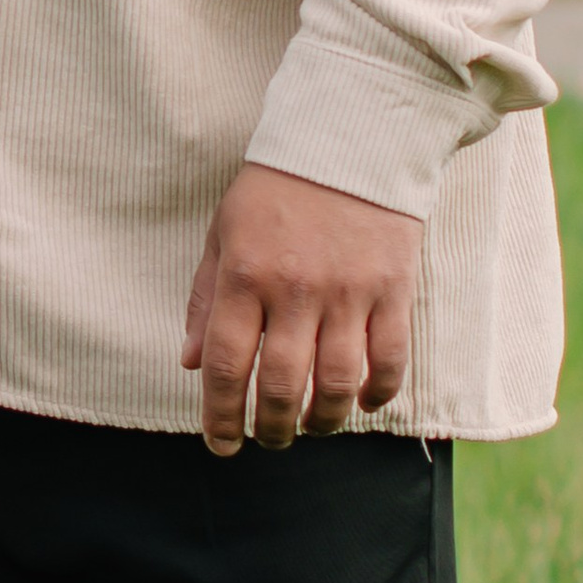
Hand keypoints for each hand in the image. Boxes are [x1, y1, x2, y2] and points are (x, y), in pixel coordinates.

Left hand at [180, 163, 421, 456]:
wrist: (351, 137)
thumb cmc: (277, 189)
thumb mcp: (224, 232)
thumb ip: (204, 298)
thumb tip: (188, 364)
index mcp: (243, 273)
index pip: (224, 364)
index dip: (219, 415)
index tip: (220, 444)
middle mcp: (293, 288)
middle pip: (279, 384)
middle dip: (270, 428)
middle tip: (269, 441)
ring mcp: (347, 290)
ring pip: (333, 383)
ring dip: (321, 421)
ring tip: (312, 428)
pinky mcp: (393, 288)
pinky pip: (388, 359)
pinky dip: (376, 393)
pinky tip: (362, 403)